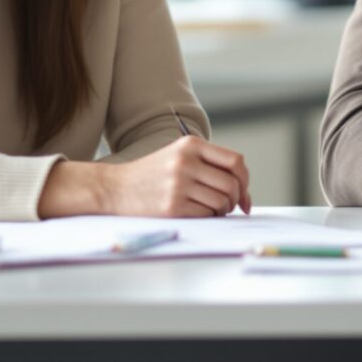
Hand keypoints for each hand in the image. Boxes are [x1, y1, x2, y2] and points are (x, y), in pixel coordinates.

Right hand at [40, 136, 252, 217]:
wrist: (115, 188)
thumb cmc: (153, 174)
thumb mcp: (179, 156)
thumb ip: (208, 164)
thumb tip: (243, 190)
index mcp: (191, 145)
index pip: (235, 162)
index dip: (245, 180)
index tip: (244, 193)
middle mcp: (186, 162)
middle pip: (232, 184)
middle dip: (236, 199)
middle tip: (229, 205)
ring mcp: (179, 184)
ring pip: (222, 201)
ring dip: (222, 210)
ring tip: (210, 209)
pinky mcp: (173, 206)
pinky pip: (207, 214)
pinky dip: (208, 217)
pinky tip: (197, 213)